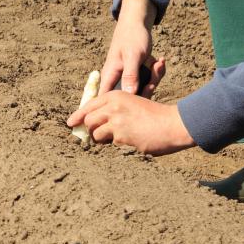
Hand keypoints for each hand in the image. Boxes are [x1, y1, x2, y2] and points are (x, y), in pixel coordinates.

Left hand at [67, 91, 194, 155]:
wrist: (173, 124)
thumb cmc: (154, 115)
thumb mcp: (132, 104)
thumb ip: (113, 109)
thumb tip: (93, 121)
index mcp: (115, 96)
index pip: (88, 106)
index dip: (78, 116)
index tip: (71, 123)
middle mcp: (113, 107)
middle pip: (88, 121)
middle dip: (90, 130)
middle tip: (96, 135)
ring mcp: (116, 123)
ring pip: (96, 135)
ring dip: (102, 140)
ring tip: (118, 139)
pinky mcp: (122, 138)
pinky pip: (111, 145)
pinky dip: (117, 147)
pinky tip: (130, 143)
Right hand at [102, 0, 165, 96]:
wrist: (137, 22)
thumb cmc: (131, 36)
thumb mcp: (132, 56)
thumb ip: (130, 75)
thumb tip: (130, 95)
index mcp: (110, 77)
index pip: (107, 100)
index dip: (118, 107)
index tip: (140, 101)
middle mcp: (117, 80)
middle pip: (132, 97)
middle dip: (148, 87)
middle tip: (155, 72)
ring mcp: (128, 78)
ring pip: (143, 89)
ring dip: (154, 77)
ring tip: (159, 63)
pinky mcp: (138, 75)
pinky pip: (148, 80)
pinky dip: (156, 72)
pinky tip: (160, 60)